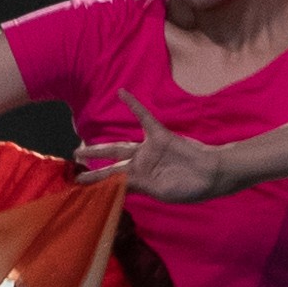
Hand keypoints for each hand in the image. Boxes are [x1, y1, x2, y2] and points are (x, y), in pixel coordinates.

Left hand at [80, 95, 234, 203]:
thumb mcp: (162, 193)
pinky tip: (122, 93)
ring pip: (119, 147)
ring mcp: (149, 150)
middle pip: (111, 164)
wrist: (213, 173)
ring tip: (81, 147)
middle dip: (93, 165)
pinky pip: (144, 118)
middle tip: (74, 162)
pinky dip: (134, 105)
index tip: (79, 185)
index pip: (114, 182)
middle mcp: (141, 165)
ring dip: (100, 147)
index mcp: (142, 181)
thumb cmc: (191, 187)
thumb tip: (113, 184)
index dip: (97, 183)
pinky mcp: (160, 136)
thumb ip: (138, 186)